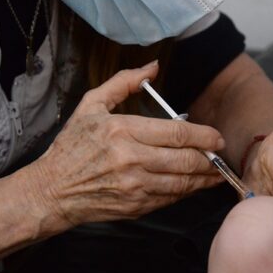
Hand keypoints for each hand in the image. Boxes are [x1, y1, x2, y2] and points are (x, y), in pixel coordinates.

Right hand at [33, 61, 224, 227]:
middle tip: (221, 154)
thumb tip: (153, 66)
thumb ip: (124, 82)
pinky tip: (196, 185)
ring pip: (183, 182)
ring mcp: (135, 186)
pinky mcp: (136, 206)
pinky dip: (187, 191)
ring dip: (206, 178)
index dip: (204, 135)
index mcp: (122, 130)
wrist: (52, 190)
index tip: (217, 137)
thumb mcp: (91, 105)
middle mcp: (131, 159)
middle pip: (186, 159)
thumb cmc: (72, 146)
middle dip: (210, 158)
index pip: (177, 133)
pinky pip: (171, 198)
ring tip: (218, 173)